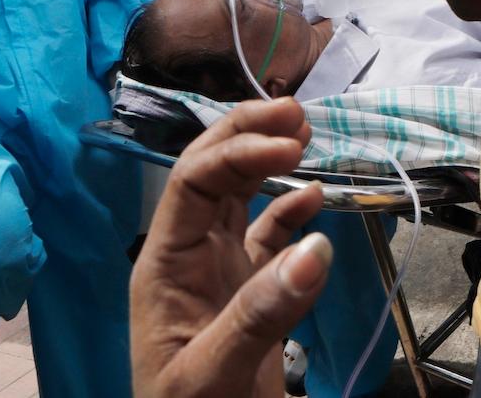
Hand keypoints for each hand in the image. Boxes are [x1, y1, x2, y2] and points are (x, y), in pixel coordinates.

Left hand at [130, 99, 329, 397]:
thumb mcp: (215, 374)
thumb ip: (262, 312)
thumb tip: (316, 244)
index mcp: (164, 263)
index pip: (193, 182)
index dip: (239, 152)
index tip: (292, 143)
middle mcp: (188, 256)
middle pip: (210, 174)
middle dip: (247, 134)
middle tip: (296, 110)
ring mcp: (216, 272)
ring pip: (237, 197)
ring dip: (266, 160)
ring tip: (304, 134)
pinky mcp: (246, 294)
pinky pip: (266, 236)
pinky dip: (289, 210)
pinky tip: (313, 197)